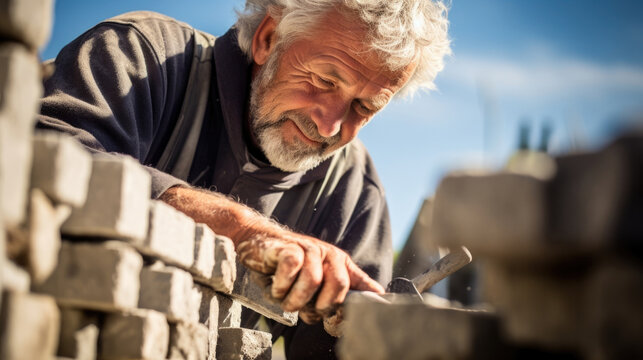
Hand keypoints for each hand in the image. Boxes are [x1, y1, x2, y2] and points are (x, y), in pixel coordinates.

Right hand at [159, 186, 383, 322]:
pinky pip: (291, 270)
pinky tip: (275, 285)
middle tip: (303, 308)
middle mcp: (330, 256)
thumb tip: (341, 321)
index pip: (364, 287)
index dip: (355, 310)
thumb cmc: (283, 271)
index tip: (335, 324)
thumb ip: (327, 301)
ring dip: (294, 299)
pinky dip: (280, 286)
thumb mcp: (310, 288)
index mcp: (341, 267)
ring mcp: (311, 249)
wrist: (255, 244)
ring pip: (313, 282)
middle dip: (320, 306)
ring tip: (284, 298)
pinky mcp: (290, 247)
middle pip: (340, 287)